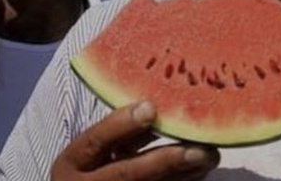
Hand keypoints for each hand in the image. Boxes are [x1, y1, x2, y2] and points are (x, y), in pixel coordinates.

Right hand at [52, 102, 218, 180]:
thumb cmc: (87, 170)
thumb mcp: (91, 151)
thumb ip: (117, 133)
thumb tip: (156, 105)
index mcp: (72, 163)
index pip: (96, 141)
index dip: (122, 124)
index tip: (151, 108)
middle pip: (127, 173)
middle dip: (164, 160)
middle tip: (198, 148)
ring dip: (182, 175)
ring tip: (208, 157)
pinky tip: (198, 173)